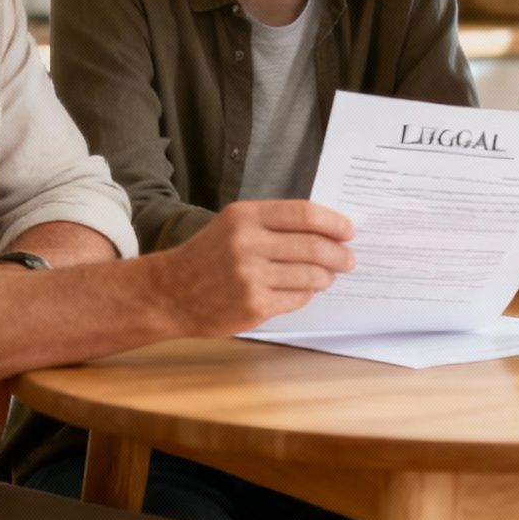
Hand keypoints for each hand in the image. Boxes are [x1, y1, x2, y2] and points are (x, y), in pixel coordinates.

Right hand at [154, 198, 355, 336]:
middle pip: (313, 246)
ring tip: (327, 276)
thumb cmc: (207, 255)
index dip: (333, 223)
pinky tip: (303, 291)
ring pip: (310, 275)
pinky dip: (306, 295)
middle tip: (348, 259)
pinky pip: (297, 299)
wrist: (169, 293)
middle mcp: (248, 244)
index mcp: (245, 216)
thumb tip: (326, 231)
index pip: (304, 214)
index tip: (349, 231)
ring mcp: (251, 277)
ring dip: (326, 277)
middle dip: (339, 255)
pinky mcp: (254, 305)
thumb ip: (274, 224)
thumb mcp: (234, 225)